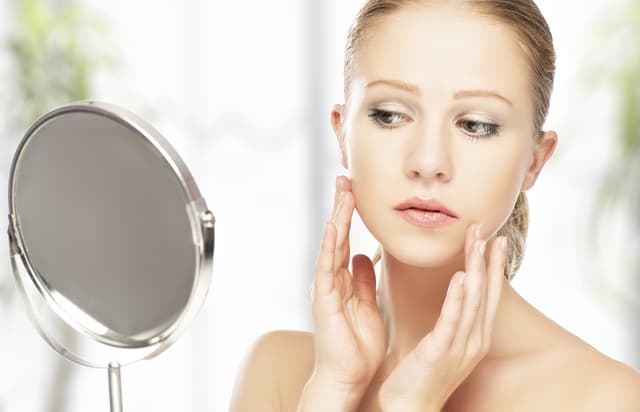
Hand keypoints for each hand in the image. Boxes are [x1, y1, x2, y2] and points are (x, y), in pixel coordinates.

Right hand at [308, 176, 386, 397]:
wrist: (348, 376)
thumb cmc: (357, 345)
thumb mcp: (367, 304)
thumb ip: (363, 280)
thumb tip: (363, 256)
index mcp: (342, 280)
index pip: (345, 239)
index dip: (349, 215)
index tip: (355, 191)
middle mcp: (331, 279)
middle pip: (336, 235)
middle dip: (341, 206)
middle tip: (345, 178)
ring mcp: (325, 287)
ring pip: (331, 244)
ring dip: (337, 217)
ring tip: (342, 192)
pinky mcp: (324, 298)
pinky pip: (327, 266)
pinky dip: (330, 244)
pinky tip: (334, 224)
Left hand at [378, 224, 506, 410]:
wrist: (410, 408)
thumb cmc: (422, 374)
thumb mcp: (443, 342)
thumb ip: (451, 317)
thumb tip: (454, 290)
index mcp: (474, 336)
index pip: (488, 294)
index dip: (492, 266)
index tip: (495, 239)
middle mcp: (473, 340)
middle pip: (485, 292)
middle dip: (487, 258)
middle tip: (486, 228)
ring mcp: (460, 347)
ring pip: (473, 300)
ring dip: (476, 268)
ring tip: (478, 241)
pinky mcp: (440, 352)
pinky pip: (452, 320)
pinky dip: (458, 297)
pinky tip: (462, 276)